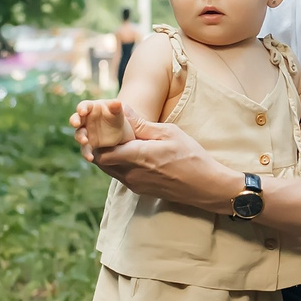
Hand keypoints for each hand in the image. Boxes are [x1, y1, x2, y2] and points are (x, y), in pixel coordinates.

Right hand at [71, 99, 130, 152]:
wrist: (123, 131)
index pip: (84, 106)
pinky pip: (85, 149)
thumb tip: (117, 102)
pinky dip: (86, 154)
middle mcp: (85, 120)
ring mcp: (86, 132)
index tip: (82, 111)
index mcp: (91, 108)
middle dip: (74, 121)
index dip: (82, 108)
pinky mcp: (89, 144)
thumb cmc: (118, 116)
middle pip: (76, 119)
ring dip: (80, 137)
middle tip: (76, 123)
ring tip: (85, 141)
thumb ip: (116, 108)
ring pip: (79, 135)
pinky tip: (90, 158)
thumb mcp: (119, 112)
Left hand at [92, 117, 233, 208]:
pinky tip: (129, 152)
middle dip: (98, 145)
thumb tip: (121, 110)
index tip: (101, 124)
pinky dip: (118, 163)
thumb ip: (141, 124)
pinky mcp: (139, 189)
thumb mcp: (168, 133)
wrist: (205, 186)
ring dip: (108, 155)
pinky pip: (120, 175)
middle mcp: (131, 174)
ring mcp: (134, 184)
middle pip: (100, 161)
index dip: (96, 138)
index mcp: (136, 157)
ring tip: (117, 139)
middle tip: (106, 130)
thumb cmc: (191, 157)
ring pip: (108, 169)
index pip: (101, 150)